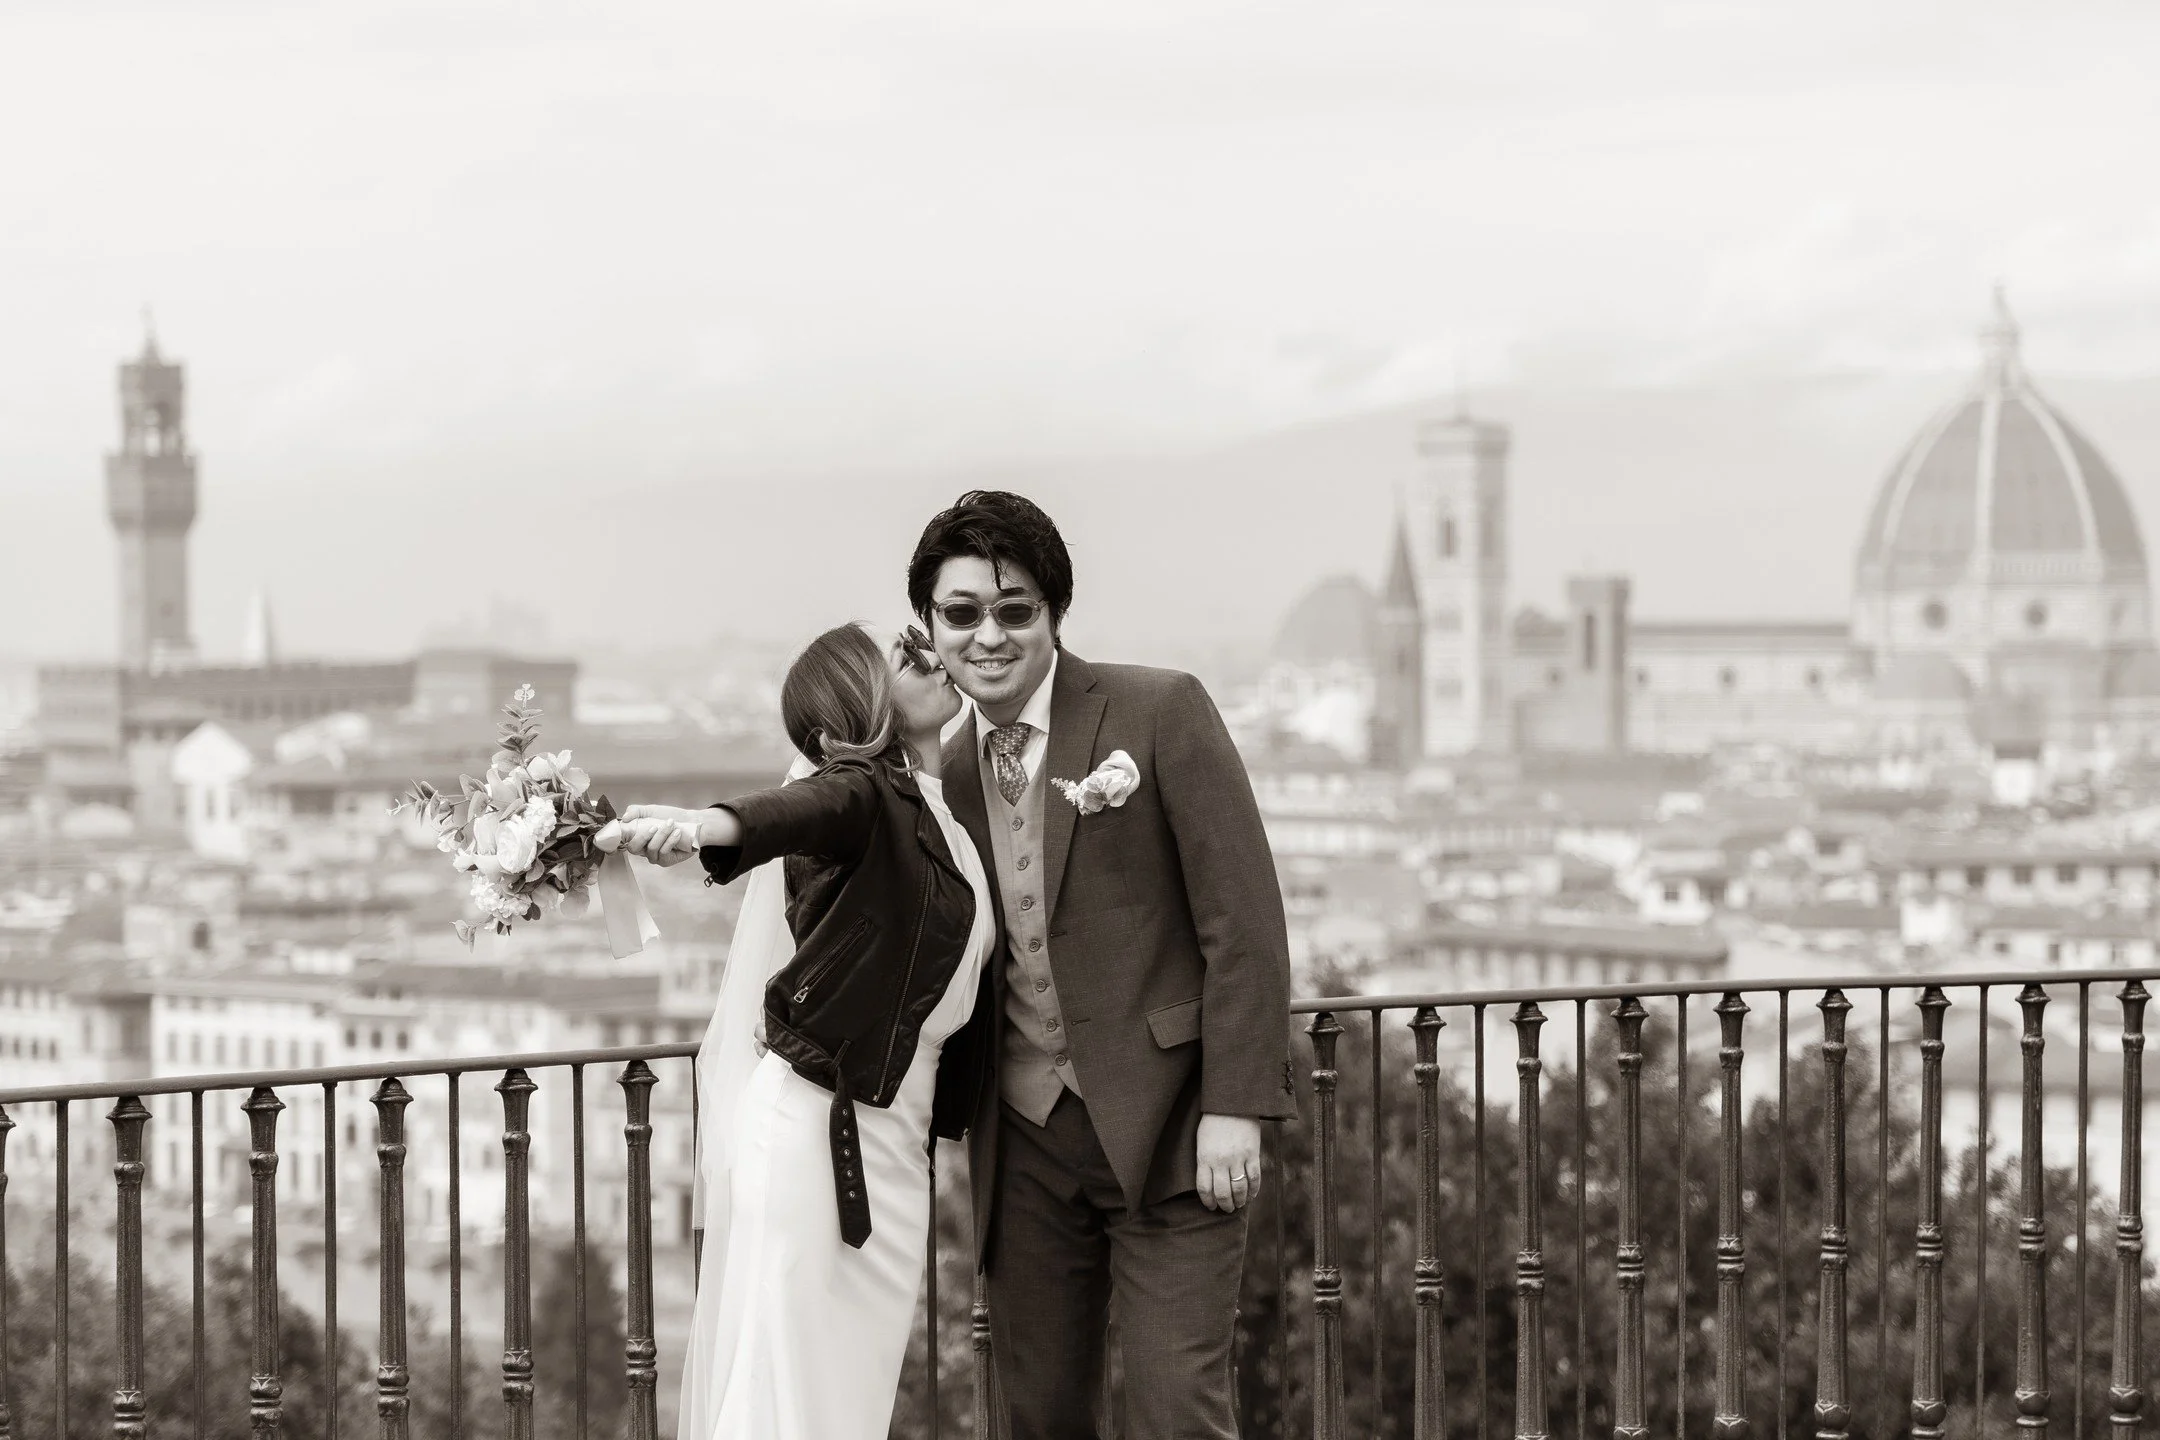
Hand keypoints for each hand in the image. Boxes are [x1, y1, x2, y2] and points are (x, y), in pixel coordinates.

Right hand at [621, 803, 740, 850]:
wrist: (691, 822)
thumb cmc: (670, 817)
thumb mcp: (651, 810)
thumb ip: (635, 811)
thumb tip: (624, 818)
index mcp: (636, 837)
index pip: (622, 840)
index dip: (620, 837)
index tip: (625, 827)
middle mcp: (643, 849)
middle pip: (633, 848)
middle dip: (643, 836)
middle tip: (655, 826)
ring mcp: (654, 856)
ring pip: (651, 849)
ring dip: (662, 835)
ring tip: (671, 824)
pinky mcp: (665, 861)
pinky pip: (663, 853)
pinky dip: (670, 840)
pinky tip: (677, 832)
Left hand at [1195, 1114, 1262, 1212]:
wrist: (1232, 1103)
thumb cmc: (1213, 1121)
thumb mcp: (1201, 1141)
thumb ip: (1205, 1161)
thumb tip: (1210, 1182)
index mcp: (1204, 1158)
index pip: (1204, 1188)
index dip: (1208, 1201)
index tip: (1211, 1206)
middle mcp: (1221, 1161)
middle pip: (1222, 1193)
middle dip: (1225, 1205)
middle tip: (1226, 1209)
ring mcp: (1238, 1158)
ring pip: (1239, 1189)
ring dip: (1239, 1201)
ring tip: (1239, 1204)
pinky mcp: (1252, 1154)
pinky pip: (1254, 1178)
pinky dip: (1253, 1190)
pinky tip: (1251, 1195)